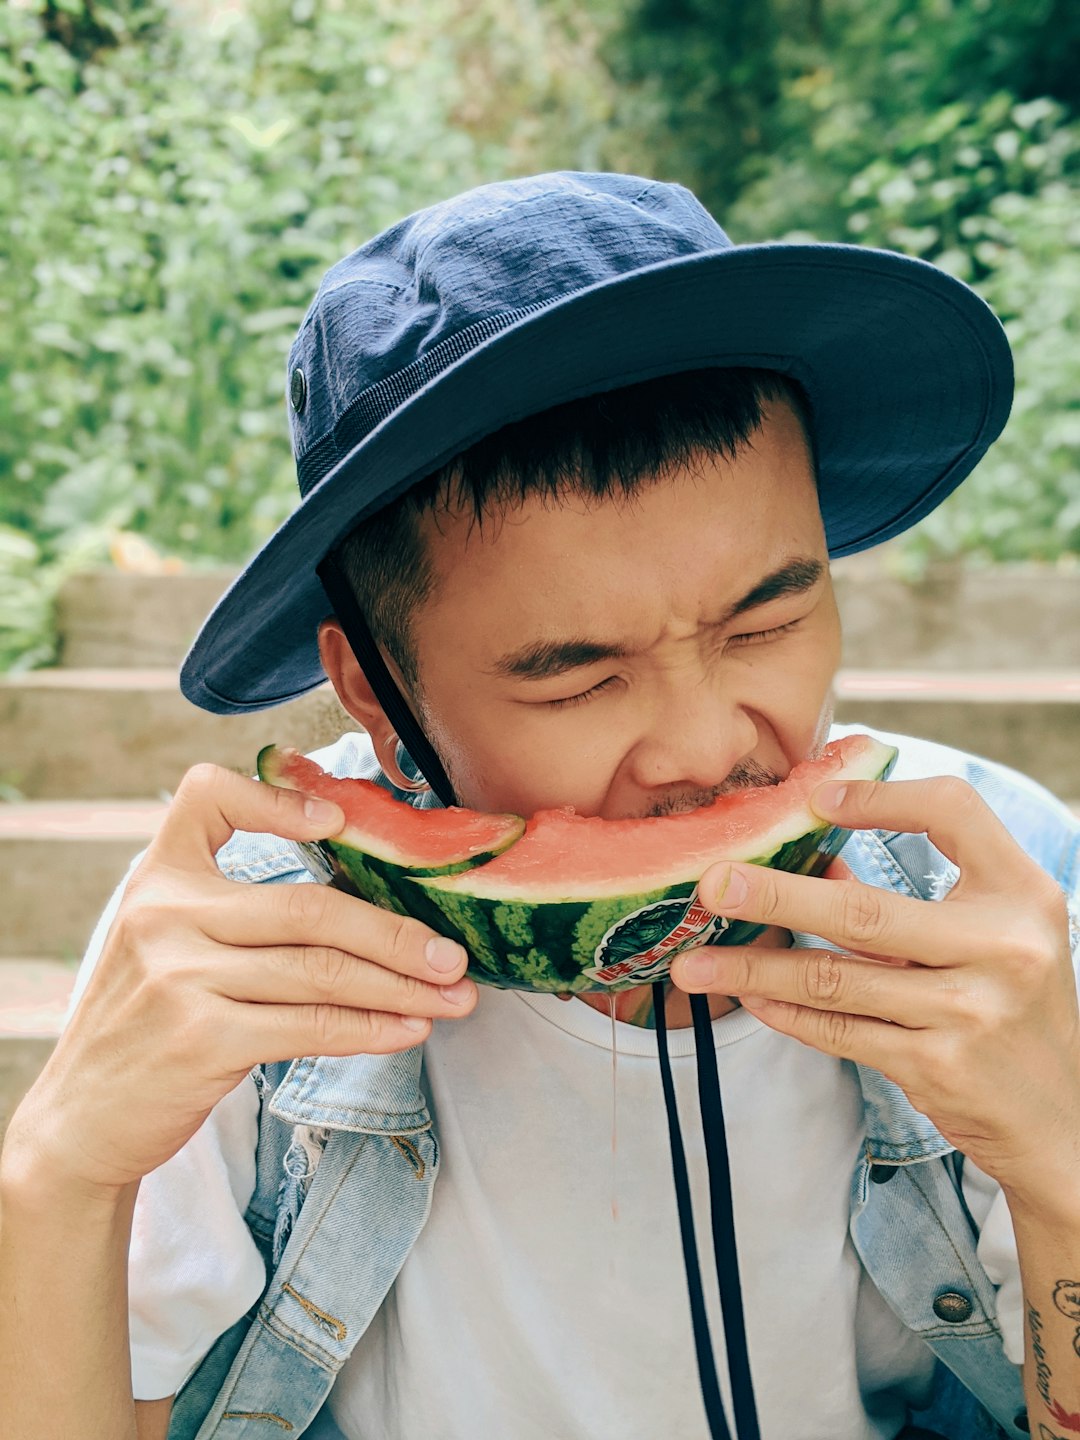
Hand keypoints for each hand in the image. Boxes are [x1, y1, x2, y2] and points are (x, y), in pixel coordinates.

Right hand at [3, 764, 476, 1197]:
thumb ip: (232, 910)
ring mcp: (181, 975)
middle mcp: (166, 914)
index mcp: (160, 875)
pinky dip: (371, 1028)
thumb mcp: (165, 941)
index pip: (207, 796)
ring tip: (452, 996)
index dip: (277, 798)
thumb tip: (363, 907)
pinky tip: (408, 1029)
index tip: (338, 821)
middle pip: (309, 907)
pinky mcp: (202, 1037)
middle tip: (451, 953)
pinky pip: (311, 1026)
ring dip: (401, 987)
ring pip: (321, 971)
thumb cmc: (147, 1022)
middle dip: (394, 932)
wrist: (82, 1118)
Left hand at [669, 776, 1079, 1203]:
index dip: (881, 797)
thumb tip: (813, 858)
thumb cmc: (1018, 1006)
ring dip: (755, 966)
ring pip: (835, 979)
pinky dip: (787, 1012)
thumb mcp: (995, 933)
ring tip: (694, 961)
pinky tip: (749, 995)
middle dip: (775, 894)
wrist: (1066, 1120)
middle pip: (863, 909)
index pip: (953, 810)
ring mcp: (968, 1012)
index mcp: (1021, 894)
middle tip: (711, 882)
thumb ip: (918, 894)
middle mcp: (1001, 948)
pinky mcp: (936, 1067)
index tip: (816, 798)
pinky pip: (840, 1031)